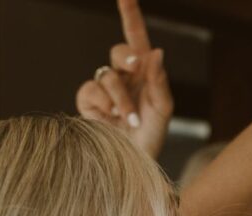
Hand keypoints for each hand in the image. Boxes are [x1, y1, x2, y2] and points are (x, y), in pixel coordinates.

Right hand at [74, 0, 172, 157]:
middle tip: (136, 68)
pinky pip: (90, 90)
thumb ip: (160, 82)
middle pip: (119, 51)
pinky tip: (110, 118)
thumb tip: (156, 52)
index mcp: (144, 73)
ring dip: (121, 97)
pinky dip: (102, 103)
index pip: (136, 38)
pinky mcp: (88, 103)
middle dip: (127, 58)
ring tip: (128, 119)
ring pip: (107, 76)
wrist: (133, 164)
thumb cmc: (151, 138)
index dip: (130, 14)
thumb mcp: (163, 111)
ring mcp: (104, 90)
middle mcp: (124, 77)